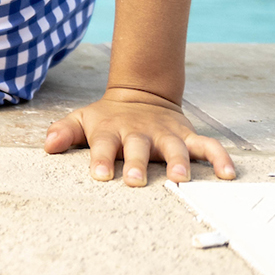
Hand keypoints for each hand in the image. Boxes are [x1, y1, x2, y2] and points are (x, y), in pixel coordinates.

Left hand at [44, 88, 236, 185]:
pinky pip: (207, 146)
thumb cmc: (107, 117)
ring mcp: (165, 134)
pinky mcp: (187, 135)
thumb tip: (47, 145)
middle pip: (138, 147)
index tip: (99, 174)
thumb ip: (64, 131)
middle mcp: (140, 133)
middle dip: (137, 163)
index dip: (100, 158)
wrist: (140, 95)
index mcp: (112, 130)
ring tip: (179, 178)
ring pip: (174, 147)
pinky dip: (219, 158)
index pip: (103, 144)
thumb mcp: (82, 119)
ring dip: (177, 162)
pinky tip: (227, 173)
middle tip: (135, 180)